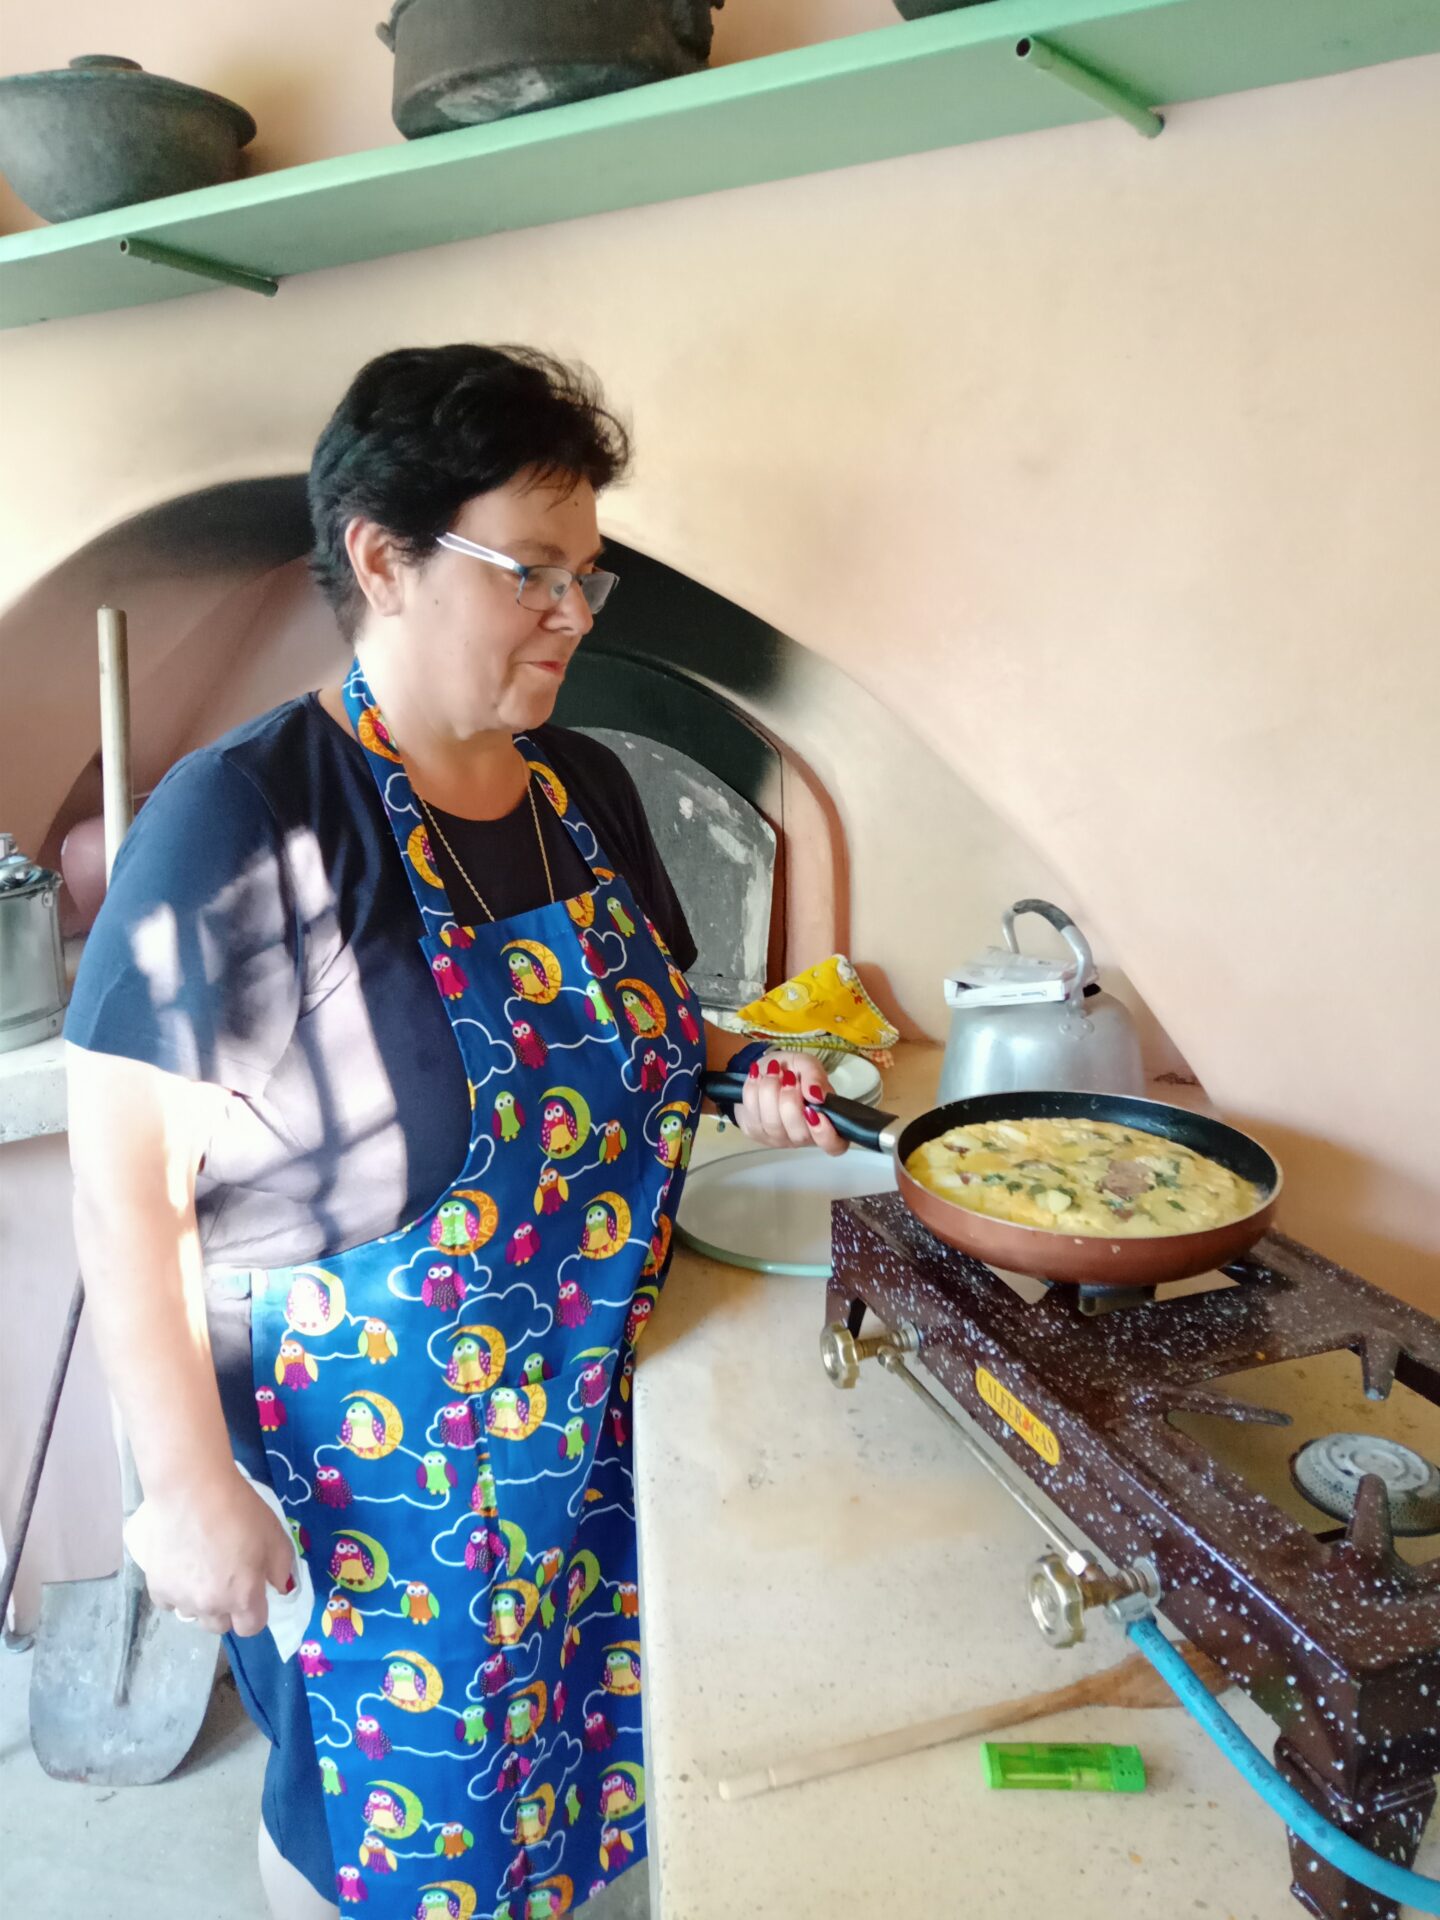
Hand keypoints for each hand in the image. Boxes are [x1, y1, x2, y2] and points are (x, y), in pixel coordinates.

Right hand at [136, 1471, 296, 1636]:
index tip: (253, 1591)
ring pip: (194, 1614)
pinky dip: (176, 1591)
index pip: (251, 1627)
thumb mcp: (275, 1536)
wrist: (191, 1490)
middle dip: (227, 1608)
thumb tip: (278, 1588)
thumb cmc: (239, 1510)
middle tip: (226, 1577)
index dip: (255, 1612)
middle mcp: (211, 1606)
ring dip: (200, 1601)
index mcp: (243, 1597)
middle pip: (221, 1626)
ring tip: (201, 1569)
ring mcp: (181, 1600)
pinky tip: (180, 1566)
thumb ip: (281, 1569)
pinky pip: (169, 1602)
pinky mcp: (156, 1588)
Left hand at [732, 1050, 845, 1155]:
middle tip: (789, 1077)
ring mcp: (777, 1138)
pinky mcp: (755, 1132)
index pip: (834, 1145)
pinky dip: (754, 1090)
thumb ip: (815, 1076)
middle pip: (799, 1134)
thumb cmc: (793, 1070)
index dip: (827, 1134)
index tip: (817, 1112)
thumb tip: (815, 1095)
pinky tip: (759, 1077)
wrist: (765, 1069)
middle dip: (790, 1100)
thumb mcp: (807, 1065)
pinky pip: (753, 1114)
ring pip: (773, 1124)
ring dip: (770, 1091)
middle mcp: (803, 1138)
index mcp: (826, 1124)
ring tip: (773, 1072)